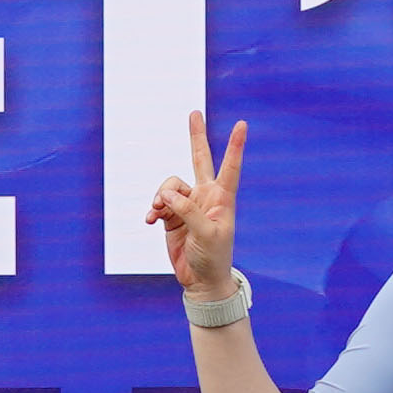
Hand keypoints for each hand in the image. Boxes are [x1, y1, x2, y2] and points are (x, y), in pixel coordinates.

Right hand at [145, 108, 246, 307]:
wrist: (200, 280)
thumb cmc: (213, 257)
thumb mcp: (206, 234)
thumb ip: (188, 211)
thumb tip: (167, 194)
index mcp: (222, 198)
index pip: (229, 167)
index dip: (234, 146)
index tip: (242, 124)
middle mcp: (205, 196)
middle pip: (199, 159)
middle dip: (195, 136)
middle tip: (195, 113)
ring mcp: (187, 205)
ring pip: (169, 186)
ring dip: (161, 197)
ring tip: (159, 212)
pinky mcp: (172, 216)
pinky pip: (158, 203)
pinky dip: (152, 210)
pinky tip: (150, 220)